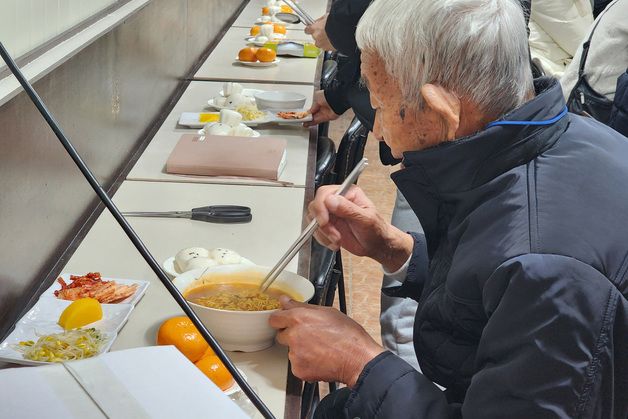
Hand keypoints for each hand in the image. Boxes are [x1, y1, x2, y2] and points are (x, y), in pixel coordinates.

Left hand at [269, 297, 383, 385]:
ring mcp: (295, 354)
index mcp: (299, 318)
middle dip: (291, 335)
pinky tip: (319, 359)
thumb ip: (301, 306)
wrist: (357, 359)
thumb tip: (285, 300)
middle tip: (309, 336)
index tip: (285, 321)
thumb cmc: (348, 336)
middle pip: (281, 335)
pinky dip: (305, 363)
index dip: (281, 320)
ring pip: (290, 351)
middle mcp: (293, 335)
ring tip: (318, 349)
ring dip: (299, 350)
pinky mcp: (298, 369)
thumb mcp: (327, 312)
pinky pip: (296, 364)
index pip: (274, 318)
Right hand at [303, 90, 339, 126]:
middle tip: (302, 119)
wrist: (337, 99)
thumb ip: (312, 106)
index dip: (307, 111)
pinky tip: (307, 124)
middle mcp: (323, 107)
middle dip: (307, 117)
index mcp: (320, 100)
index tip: (303, 114)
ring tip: (303, 123)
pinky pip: (318, 121)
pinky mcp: (327, 118)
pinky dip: (312, 123)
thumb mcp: (317, 98)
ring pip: (315, 118)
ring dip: (309, 121)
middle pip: (313, 114)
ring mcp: (325, 112)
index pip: (312, 107)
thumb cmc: (328, 95)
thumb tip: (308, 112)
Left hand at [304, 14, 334, 50]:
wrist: (343, 30)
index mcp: (314, 29)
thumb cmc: (335, 23)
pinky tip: (334, 40)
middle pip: (314, 37)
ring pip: (320, 43)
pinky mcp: (328, 49)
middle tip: (325, 31)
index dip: (310, 29)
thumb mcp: (326, 17)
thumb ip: (320, 20)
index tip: (312, 28)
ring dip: (324, 40)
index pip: (307, 30)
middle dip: (319, 35)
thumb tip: (318, 21)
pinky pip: (327, 47)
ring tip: (331, 36)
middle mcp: (316, 38)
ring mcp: (322, 44)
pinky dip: (329, 44)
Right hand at [308, 184, 413, 271]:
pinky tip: (335, 243)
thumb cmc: (376, 230)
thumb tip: (331, 200)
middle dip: (322, 223)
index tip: (324, 221)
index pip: (325, 193)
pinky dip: (323, 239)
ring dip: (323, 233)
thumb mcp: (366, 219)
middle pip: (315, 206)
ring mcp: (331, 214)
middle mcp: (337, 201)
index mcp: (348, 193)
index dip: (321, 207)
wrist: (376, 245)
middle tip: (333, 234)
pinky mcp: (327, 226)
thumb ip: (349, 209)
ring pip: (313, 219)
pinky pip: (315, 231)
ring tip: (337, 240)